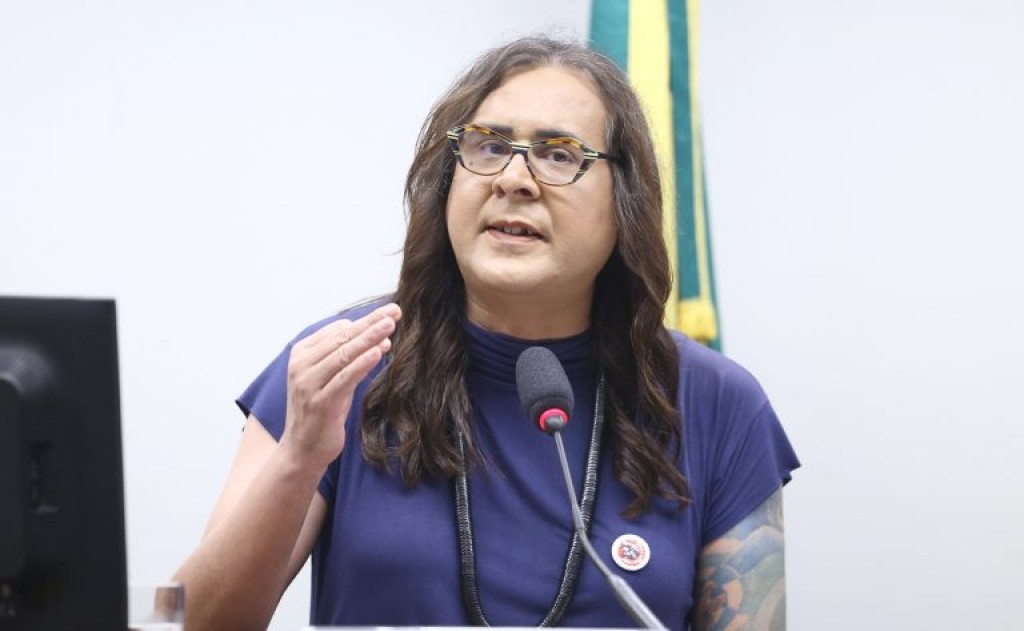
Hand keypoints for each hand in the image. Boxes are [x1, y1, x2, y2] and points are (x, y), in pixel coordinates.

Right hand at [280, 303, 400, 471]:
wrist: (302, 449)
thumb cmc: (321, 411)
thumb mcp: (336, 380)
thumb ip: (353, 360)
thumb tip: (381, 339)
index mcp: (302, 355)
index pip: (336, 330)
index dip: (364, 321)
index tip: (388, 314)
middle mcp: (301, 366)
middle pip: (342, 338)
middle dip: (370, 323)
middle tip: (394, 310)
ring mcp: (308, 384)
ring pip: (343, 354)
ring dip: (369, 337)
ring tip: (390, 325)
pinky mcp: (320, 403)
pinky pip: (344, 378)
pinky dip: (361, 363)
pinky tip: (378, 352)